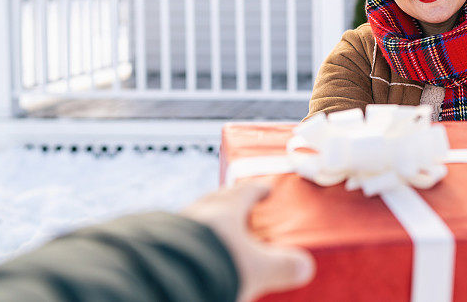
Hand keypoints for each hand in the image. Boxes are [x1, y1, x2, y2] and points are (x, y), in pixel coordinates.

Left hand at [181, 179, 314, 301]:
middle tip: (241, 209)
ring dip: (209, 222)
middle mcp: (200, 212)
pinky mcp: (162, 245)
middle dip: (230, 202)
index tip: (265, 189)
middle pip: (217, 199)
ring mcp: (177, 227)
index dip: (258, 190)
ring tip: (218, 236)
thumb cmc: (213, 265)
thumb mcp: (259, 268)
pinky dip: (192, 241)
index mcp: (226, 209)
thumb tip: (304, 266)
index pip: (246, 191)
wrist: (169, 277)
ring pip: (197, 217)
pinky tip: (197, 254)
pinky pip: (181, 237)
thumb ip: (283, 266)